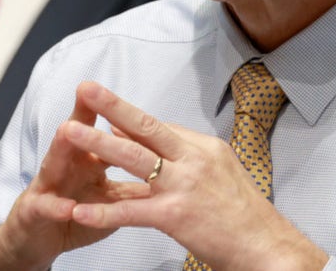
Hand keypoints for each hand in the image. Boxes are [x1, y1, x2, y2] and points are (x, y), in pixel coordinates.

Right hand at [0, 85, 150, 270]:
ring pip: (54, 161)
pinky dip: (57, 207)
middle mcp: (67, 165)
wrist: (39, 242)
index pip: (106, 132)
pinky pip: (47, 207)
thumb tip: (170, 169)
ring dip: (62, 147)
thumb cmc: (77, 215)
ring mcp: (49, 185)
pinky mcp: (35, 211)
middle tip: (88, 89)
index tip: (133, 93)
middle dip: (84, 112)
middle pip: (78, 136)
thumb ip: (135, 182)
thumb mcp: (111, 199)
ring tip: (67, 130)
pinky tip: (68, 207)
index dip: (117, 114)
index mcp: (89, 160)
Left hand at [62, 81, 327, 270]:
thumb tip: (155, 145)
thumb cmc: (244, 216)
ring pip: (134, 159)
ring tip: (69, 132)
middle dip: (113, 106)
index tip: (102, 104)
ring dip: (98, 144)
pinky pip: (131, 211)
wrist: (266, 247)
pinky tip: (78, 211)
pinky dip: (102, 212)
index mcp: (206, 148)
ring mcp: (184, 186)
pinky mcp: (176, 216)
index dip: (128, 119)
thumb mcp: (222, 173)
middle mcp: (195, 160)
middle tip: (86, 88)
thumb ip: (189, 157)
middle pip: (146, 127)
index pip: (161, 128)